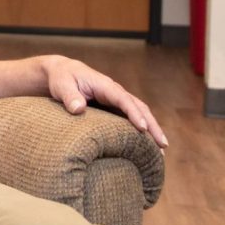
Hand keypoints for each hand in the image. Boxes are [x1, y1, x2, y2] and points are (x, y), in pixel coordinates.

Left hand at [41, 56, 167, 148]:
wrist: (62, 73)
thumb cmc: (62, 79)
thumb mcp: (62, 85)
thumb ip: (69, 96)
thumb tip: (78, 109)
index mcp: (105, 86)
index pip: (124, 100)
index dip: (134, 113)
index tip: (142, 128)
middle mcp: (116, 93)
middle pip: (139, 108)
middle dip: (152, 125)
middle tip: (162, 146)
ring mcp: (116, 101)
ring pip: (140, 114)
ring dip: (151, 130)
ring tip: (161, 152)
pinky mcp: (113, 109)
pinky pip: (130, 119)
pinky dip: (141, 132)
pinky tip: (145, 147)